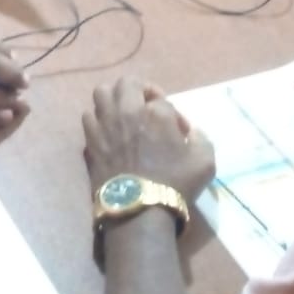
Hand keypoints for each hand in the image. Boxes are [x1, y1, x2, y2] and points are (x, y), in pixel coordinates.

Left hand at [83, 77, 215, 202]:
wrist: (138, 210)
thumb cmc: (174, 185)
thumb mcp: (205, 163)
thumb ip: (202, 139)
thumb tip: (191, 132)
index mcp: (156, 113)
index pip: (164, 102)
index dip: (174, 116)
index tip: (179, 134)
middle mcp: (127, 111)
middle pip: (127, 83)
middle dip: (140, 90)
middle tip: (148, 107)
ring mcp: (105, 124)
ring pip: (102, 93)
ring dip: (114, 99)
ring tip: (124, 113)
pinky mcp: (90, 140)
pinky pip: (88, 116)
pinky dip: (98, 119)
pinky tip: (108, 132)